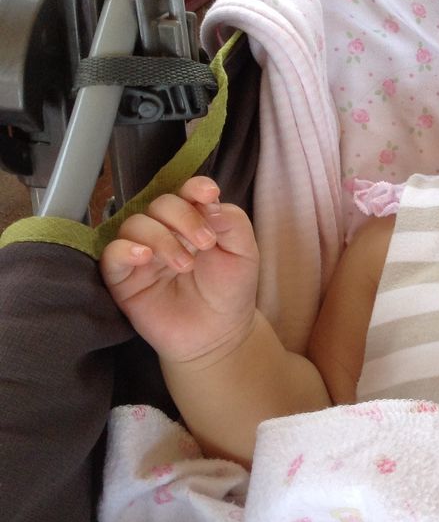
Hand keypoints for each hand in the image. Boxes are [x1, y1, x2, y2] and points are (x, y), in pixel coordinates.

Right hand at [100, 176, 259, 364]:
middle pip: (161, 204)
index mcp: (194, 220)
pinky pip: (111, 254)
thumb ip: (232, 222)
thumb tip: (209, 201)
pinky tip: (145, 257)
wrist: (217, 334)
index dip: (195, 187)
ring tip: (185, 264)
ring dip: (161, 238)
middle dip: (183, 217)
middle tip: (205, 244)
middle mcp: (165, 231)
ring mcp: (142, 253)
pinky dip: (125, 249)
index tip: (208, 194)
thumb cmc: (229, 291)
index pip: (186, 192)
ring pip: (135, 223)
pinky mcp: (123, 278)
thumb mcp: (244, 253)